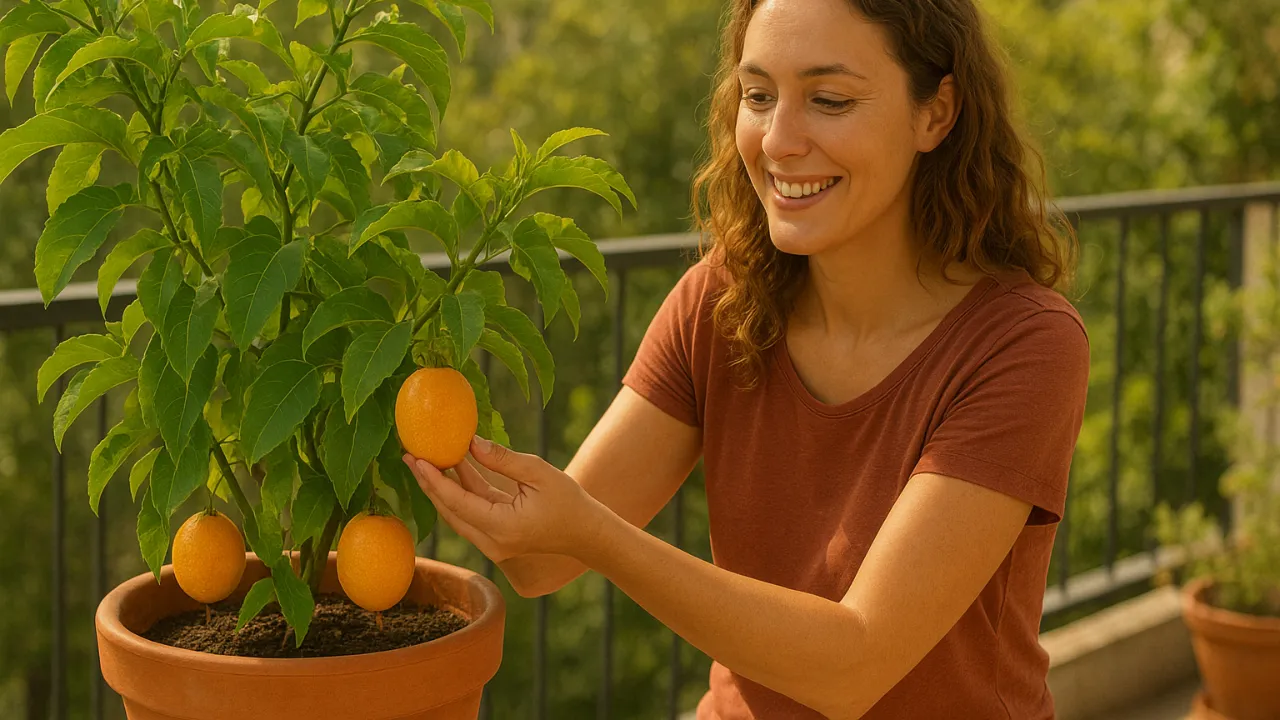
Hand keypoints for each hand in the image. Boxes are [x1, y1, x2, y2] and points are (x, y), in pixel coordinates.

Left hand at [404, 436, 604, 562]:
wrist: (586, 534)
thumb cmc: (569, 503)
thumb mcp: (539, 474)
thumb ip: (504, 459)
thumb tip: (471, 443)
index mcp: (501, 527)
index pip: (457, 502)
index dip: (434, 479)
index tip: (416, 458)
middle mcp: (492, 541)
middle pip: (449, 511)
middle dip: (428, 483)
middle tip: (409, 455)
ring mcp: (493, 542)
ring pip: (457, 513)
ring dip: (441, 487)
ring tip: (423, 459)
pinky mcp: (496, 536)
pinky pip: (471, 512)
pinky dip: (461, 490)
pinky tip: (454, 465)